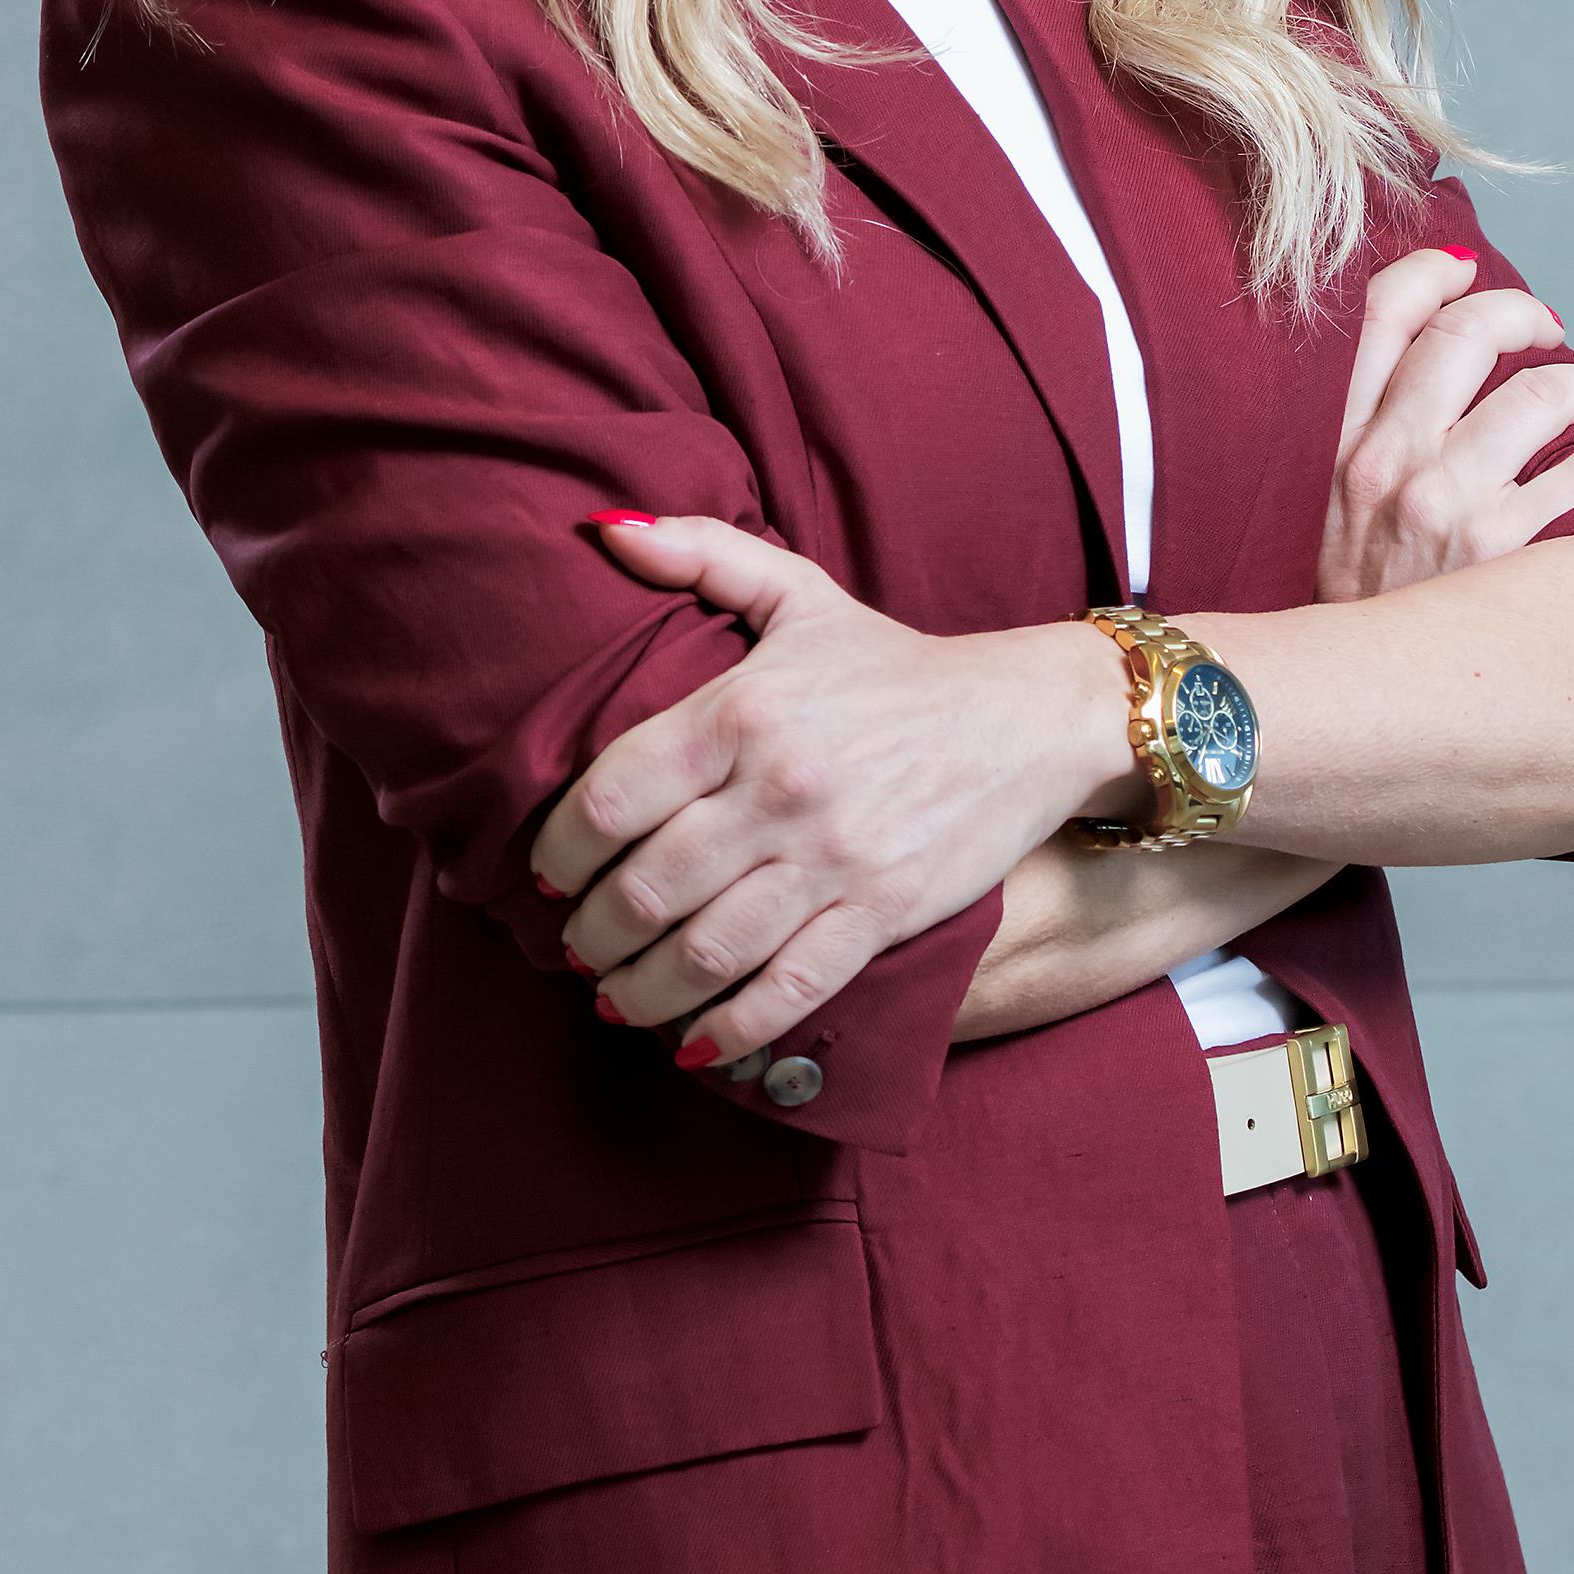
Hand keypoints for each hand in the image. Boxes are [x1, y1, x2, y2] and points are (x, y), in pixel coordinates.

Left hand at [530, 513, 1121, 1067]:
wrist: (1027, 716)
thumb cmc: (895, 663)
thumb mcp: (800, 594)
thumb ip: (699, 553)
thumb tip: (600, 532)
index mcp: (743, 710)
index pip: (612, 797)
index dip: (560, 852)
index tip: (546, 878)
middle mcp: (780, 788)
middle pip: (646, 887)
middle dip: (592, 935)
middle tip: (575, 949)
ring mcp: (833, 857)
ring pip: (706, 949)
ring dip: (642, 989)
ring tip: (615, 996)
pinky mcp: (882, 912)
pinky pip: (789, 986)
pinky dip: (731, 1026)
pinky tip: (694, 1041)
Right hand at [1320, 245, 1573, 603]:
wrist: (1343, 707)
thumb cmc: (1347, 612)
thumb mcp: (1316, 517)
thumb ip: (1357, 448)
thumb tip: (1429, 380)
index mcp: (1336, 440)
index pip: (1382, 315)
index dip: (1433, 272)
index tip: (1465, 267)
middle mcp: (1386, 457)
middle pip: (1468, 333)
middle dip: (1523, 314)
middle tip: (1549, 330)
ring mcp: (1443, 499)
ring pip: (1543, 392)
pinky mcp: (1499, 548)